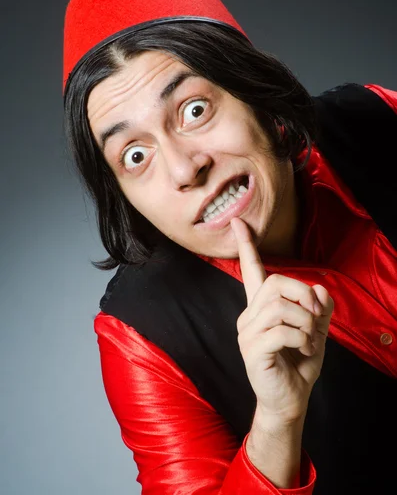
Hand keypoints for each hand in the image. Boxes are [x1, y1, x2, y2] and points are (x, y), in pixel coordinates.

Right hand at [231, 217, 333, 425]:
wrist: (289, 400)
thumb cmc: (298, 364)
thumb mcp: (315, 331)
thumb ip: (318, 308)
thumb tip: (321, 287)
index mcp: (260, 308)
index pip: (250, 271)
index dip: (246, 246)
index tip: (238, 222)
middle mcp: (248, 316)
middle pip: (274, 283)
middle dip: (303, 294)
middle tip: (316, 316)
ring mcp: (248, 333)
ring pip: (280, 306)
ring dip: (306, 320)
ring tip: (311, 338)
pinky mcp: (253, 350)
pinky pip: (282, 330)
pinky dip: (303, 337)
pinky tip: (305, 349)